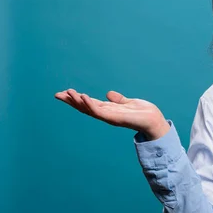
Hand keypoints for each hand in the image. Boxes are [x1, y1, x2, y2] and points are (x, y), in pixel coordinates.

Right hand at [54, 89, 169, 139]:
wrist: (154, 120)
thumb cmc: (144, 113)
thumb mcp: (129, 103)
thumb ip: (118, 100)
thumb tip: (108, 94)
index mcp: (109, 110)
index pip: (89, 104)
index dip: (77, 99)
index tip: (66, 92)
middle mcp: (107, 114)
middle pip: (85, 107)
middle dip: (71, 101)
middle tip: (57, 94)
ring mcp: (109, 117)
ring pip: (89, 109)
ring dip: (78, 102)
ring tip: (68, 93)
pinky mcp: (114, 118)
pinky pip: (99, 111)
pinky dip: (90, 104)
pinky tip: (83, 96)